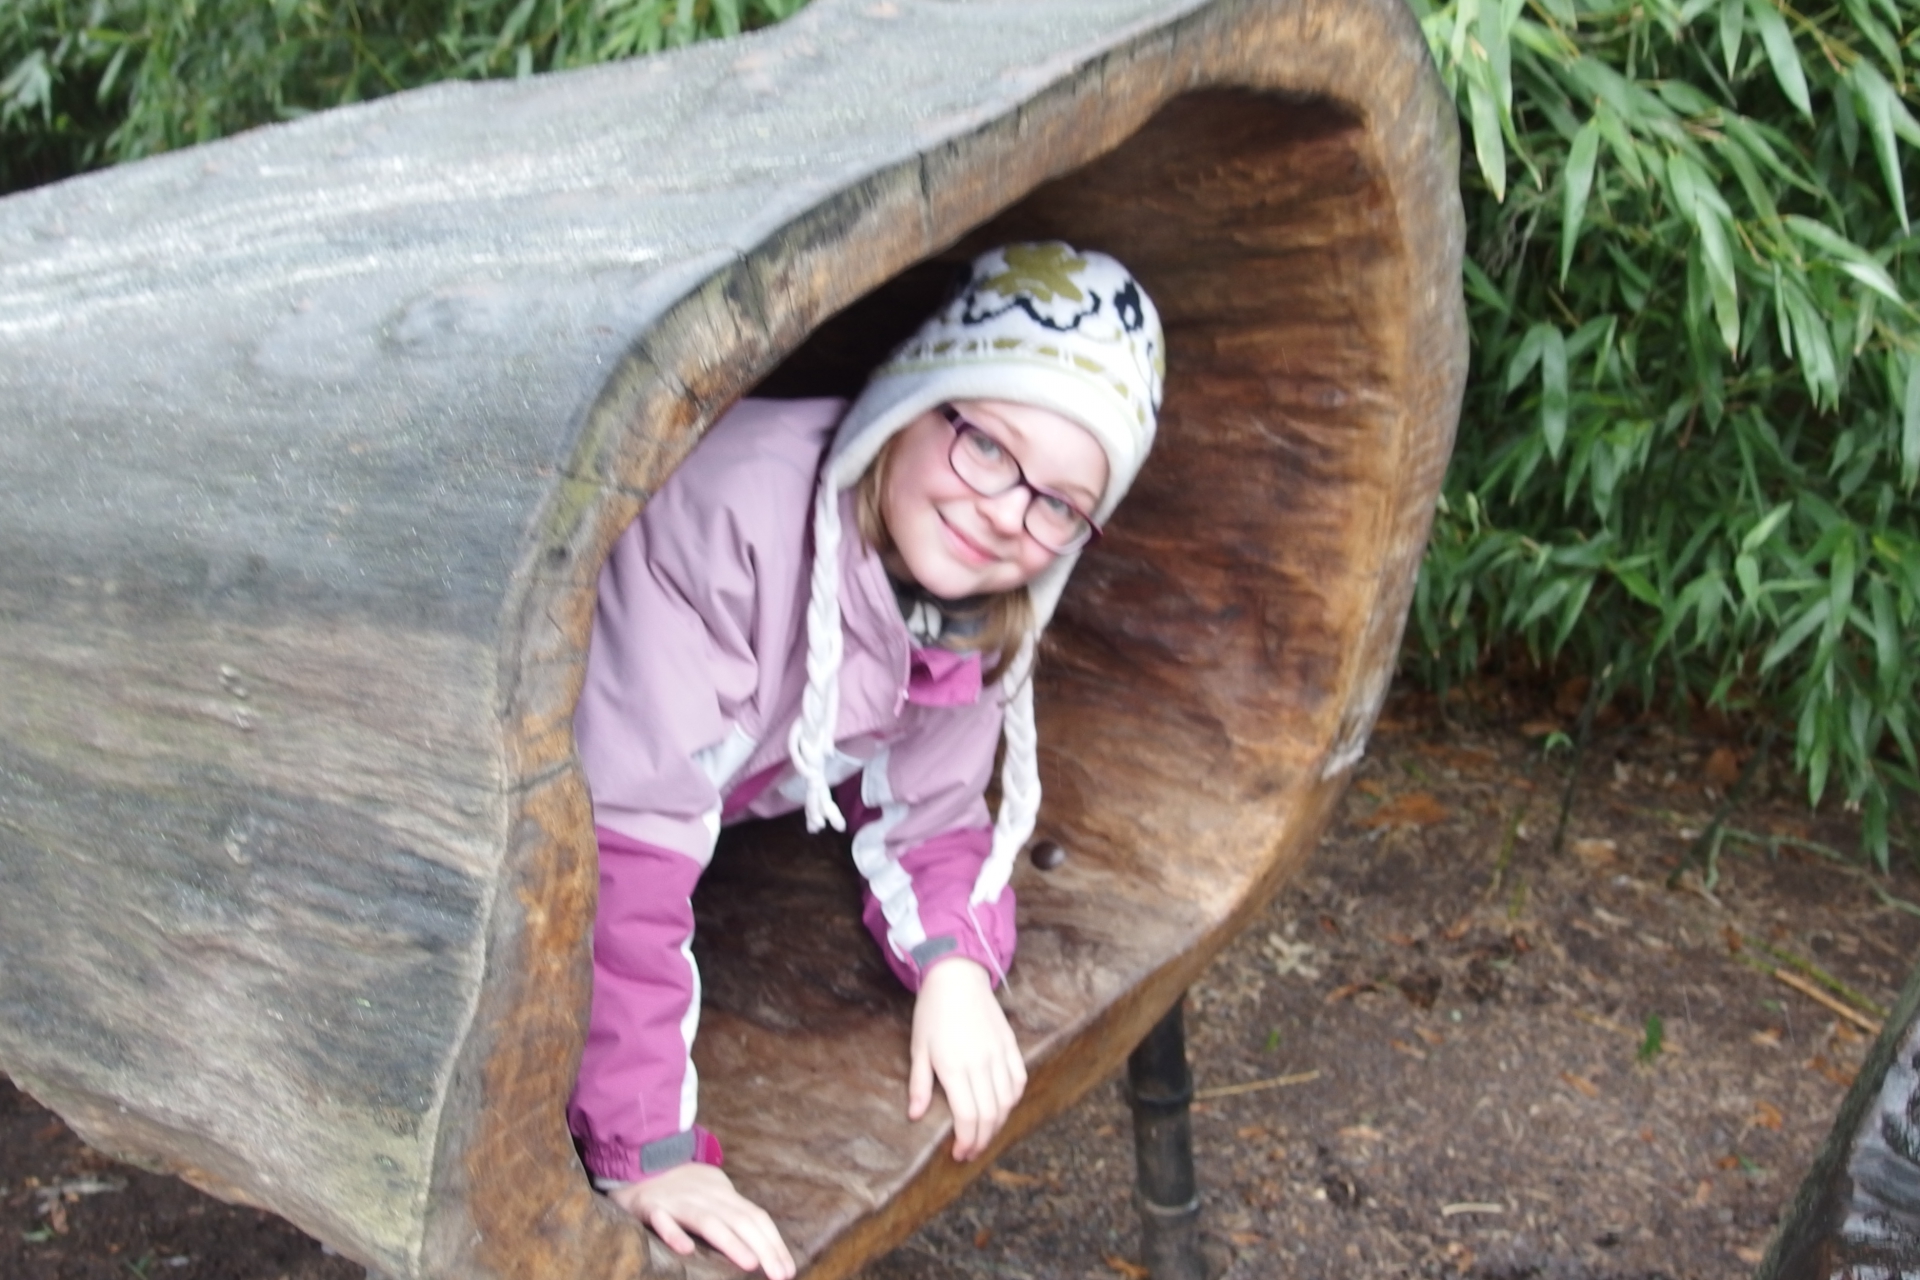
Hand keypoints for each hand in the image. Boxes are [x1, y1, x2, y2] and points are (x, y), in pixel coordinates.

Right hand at [607, 1163, 794, 1278]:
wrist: (637, 1156)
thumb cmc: (680, 1185)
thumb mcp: (712, 1193)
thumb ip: (731, 1214)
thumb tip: (760, 1244)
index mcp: (723, 1192)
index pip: (755, 1217)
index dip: (774, 1243)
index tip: (788, 1269)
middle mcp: (705, 1195)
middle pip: (740, 1220)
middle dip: (764, 1248)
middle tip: (780, 1275)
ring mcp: (678, 1200)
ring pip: (708, 1221)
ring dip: (731, 1242)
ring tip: (751, 1264)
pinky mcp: (650, 1206)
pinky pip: (663, 1220)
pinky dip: (674, 1234)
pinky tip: (686, 1250)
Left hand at [907, 957, 1027, 1160]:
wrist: (957, 976)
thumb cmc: (932, 1012)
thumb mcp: (918, 1048)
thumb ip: (920, 1084)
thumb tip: (916, 1116)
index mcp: (955, 1067)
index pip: (967, 1116)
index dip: (966, 1141)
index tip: (959, 1154)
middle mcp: (981, 1063)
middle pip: (989, 1114)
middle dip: (981, 1140)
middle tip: (971, 1152)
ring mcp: (999, 1054)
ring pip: (1007, 1101)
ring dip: (998, 1124)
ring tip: (985, 1134)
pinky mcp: (1010, 1045)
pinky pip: (1018, 1080)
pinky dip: (1013, 1100)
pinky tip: (1003, 1107)